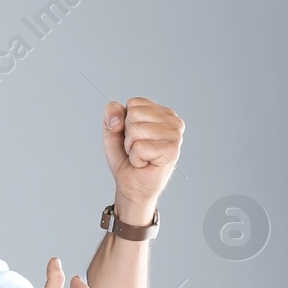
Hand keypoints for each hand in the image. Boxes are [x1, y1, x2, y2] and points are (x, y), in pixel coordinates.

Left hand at [103, 97, 183, 217]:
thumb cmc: (126, 158)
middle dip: (128, 135)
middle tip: (137, 149)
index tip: (133, 137)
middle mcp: (173, 121)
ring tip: (141, 156)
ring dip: (131, 148)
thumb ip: (112, 115)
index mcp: (162, 112)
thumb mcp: (113, 132)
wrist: (131, 185)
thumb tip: (117, 117)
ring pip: (136, 130)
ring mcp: (175, 136)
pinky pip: (140, 147)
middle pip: (134, 115)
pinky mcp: (172, 151)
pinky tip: (145, 164)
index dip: (125, 122)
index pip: (134, 103)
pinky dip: (136, 159)